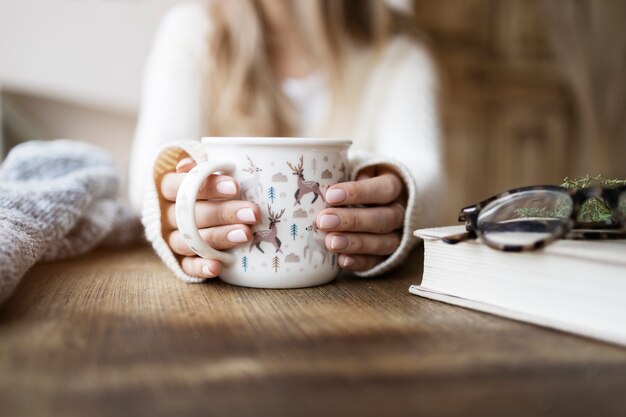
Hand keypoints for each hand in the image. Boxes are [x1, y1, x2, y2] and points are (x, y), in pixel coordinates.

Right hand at [161, 157, 259, 277]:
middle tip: (252, 213)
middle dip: (223, 213)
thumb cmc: (210, 184)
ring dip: (217, 238)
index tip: (236, 186)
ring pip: (188, 240)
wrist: (198, 206)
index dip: (207, 186)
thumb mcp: (207, 169)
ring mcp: (172, 237)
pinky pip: (186, 266)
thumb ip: (205, 164)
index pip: (179, 185)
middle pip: (189, 214)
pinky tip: (217, 266)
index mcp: (169, 187)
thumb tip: (189, 163)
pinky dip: (200, 267)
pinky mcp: (180, 259)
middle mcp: (167, 213)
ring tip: (245, 234)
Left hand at [316, 166, 405, 271]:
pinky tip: (342, 261)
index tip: (331, 195)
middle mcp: (400, 212)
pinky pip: (378, 262)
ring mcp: (397, 236)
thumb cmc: (360, 182)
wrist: (376, 202)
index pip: (384, 189)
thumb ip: (345, 173)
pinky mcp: (387, 256)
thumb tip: (321, 183)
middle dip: (353, 221)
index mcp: (395, 186)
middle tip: (324, 221)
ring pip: (385, 242)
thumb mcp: (357, 170)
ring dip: (356, 244)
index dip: (359, 192)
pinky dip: (360, 263)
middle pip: (384, 218)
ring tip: (331, 242)